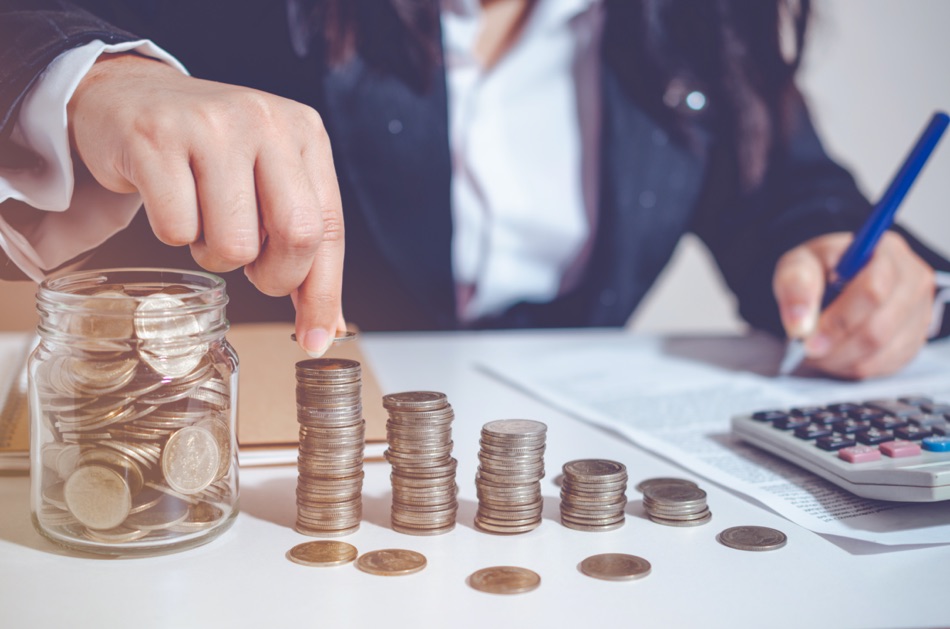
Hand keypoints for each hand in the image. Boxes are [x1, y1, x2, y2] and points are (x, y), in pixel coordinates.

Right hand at [68, 53, 344, 355]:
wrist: (128, 96)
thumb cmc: (208, 152)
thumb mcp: (268, 181)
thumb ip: (301, 245)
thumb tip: (324, 327)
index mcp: (304, 132)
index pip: (330, 228)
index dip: (324, 292)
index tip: (316, 339)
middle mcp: (266, 121)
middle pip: (297, 236)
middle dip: (275, 277)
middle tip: (252, 269)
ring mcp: (211, 126)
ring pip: (235, 244)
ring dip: (216, 255)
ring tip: (204, 221)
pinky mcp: (156, 139)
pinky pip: (177, 230)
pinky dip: (174, 234)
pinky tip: (170, 201)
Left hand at [773, 231, 934, 378]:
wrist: (832, 283)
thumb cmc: (818, 270)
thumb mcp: (798, 265)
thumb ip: (795, 286)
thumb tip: (800, 324)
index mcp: (887, 251)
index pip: (873, 290)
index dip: (839, 319)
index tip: (808, 337)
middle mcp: (913, 281)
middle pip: (880, 327)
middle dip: (837, 345)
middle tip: (807, 350)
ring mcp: (919, 313)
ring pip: (881, 351)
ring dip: (841, 359)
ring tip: (815, 351)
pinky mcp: (914, 340)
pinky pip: (884, 365)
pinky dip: (852, 366)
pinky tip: (834, 355)